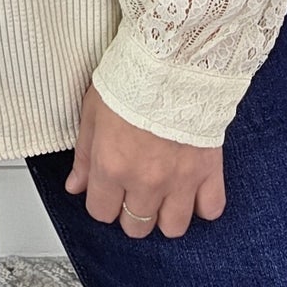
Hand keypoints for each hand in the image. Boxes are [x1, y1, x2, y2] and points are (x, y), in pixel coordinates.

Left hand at [64, 83, 226, 238]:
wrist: (173, 58)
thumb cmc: (132, 77)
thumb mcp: (93, 110)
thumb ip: (85, 154)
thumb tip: (75, 185)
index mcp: (112, 166)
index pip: (100, 212)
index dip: (102, 201)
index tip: (107, 189)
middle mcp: (145, 181)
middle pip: (136, 226)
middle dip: (131, 211)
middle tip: (134, 188)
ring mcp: (179, 180)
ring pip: (172, 228)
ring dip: (166, 214)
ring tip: (163, 193)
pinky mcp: (209, 171)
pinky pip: (210, 210)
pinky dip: (203, 205)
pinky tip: (193, 189)